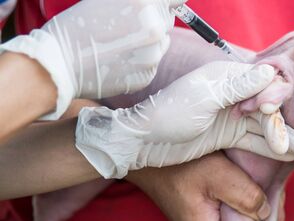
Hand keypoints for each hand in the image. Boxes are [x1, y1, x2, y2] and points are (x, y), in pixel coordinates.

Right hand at [0, 0, 185, 118]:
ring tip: (120, 44)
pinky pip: (152, 64)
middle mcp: (154, 27)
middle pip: (167, 20)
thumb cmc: (76, 27)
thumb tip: (157, 2)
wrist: (60, 65)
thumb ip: (137, 1)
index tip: (164, 5)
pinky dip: (141, 61)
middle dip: (154, 21)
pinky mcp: (148, 75)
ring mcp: (153, 54)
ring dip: (149, 42)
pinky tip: (119, 60)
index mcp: (144, 2)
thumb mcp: (105, 0)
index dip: (168, 2)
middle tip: (128, 27)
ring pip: (162, 43)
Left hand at [76, 62, 293, 177]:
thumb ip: (237, 88)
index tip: (281, 118)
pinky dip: (269, 148)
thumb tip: (269, 73)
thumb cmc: (168, 114)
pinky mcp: (228, 134)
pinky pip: (254, 141)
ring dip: (283, 140)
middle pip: (267, 109)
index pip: (262, 84)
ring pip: (263, 127)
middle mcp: (232, 95)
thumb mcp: (203, 99)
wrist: (144, 141)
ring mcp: (231, 116)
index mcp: (226, 78)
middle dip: (284, 128)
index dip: (275, 101)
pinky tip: (287, 156)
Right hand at [126, 152, 272, 220]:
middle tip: (264, 194)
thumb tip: (265, 213)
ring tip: (253, 187)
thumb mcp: (220, 175)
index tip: (267, 210)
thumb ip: (247, 197)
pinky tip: (242, 188)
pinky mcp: (200, 220)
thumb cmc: (180, 165)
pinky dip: (239, 208)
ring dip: (251, 213)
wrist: (149, 157)